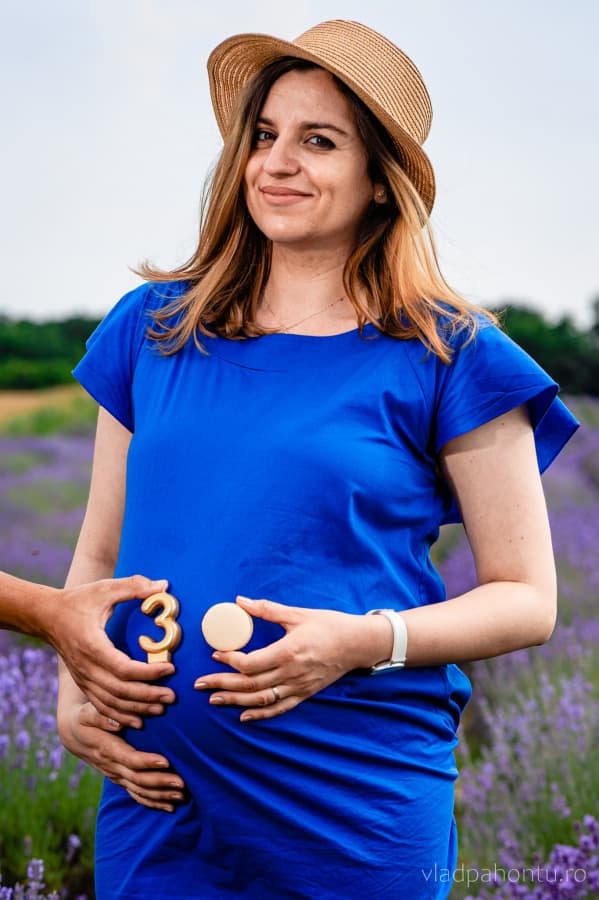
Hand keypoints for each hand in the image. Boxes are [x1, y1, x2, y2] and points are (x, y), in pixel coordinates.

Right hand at [47, 575, 176, 727]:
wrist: (47, 616)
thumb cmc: (78, 600)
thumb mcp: (105, 588)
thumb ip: (133, 586)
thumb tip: (163, 585)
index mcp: (93, 645)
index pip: (124, 668)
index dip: (148, 672)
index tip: (171, 668)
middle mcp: (86, 667)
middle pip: (120, 691)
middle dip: (148, 696)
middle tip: (173, 696)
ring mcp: (83, 678)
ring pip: (111, 703)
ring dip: (137, 708)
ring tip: (161, 708)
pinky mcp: (82, 683)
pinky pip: (101, 706)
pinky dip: (120, 716)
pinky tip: (137, 720)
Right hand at [58, 701, 185, 812]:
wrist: (75, 735)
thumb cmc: (84, 718)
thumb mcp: (87, 713)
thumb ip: (100, 716)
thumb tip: (117, 722)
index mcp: (107, 750)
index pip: (129, 760)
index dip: (146, 762)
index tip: (165, 761)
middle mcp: (113, 767)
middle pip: (138, 779)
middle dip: (160, 782)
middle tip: (181, 782)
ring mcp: (117, 776)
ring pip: (139, 791)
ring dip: (160, 795)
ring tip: (181, 795)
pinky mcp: (121, 780)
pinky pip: (137, 795)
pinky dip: (153, 802)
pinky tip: (170, 806)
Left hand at [194, 596, 391, 721]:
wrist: (358, 644)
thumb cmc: (329, 625)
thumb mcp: (297, 614)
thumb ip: (267, 610)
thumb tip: (240, 601)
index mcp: (288, 651)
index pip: (251, 663)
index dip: (229, 661)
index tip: (215, 654)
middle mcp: (291, 673)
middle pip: (250, 684)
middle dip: (222, 685)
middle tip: (200, 684)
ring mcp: (298, 686)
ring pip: (261, 699)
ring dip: (235, 701)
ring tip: (214, 699)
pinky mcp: (305, 693)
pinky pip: (279, 708)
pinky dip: (260, 714)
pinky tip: (243, 715)